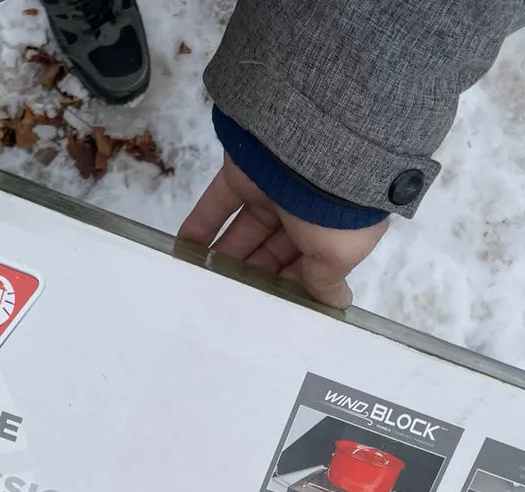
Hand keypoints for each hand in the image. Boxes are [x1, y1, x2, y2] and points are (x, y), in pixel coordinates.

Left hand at [178, 154, 388, 308]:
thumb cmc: (334, 214)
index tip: (269, 312)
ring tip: (203, 287)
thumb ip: (327, 281)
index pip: (307, 267)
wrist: (315, 147)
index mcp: (332, 230)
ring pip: (244, 232)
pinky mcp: (242, 175)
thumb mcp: (340, 254)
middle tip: (229, 304)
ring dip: (224, 258)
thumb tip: (337, 303)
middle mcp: (303, 212)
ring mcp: (271, 192)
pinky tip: (184, 251)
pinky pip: (218, 205)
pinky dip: (200, 226)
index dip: (289, 288)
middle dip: (253, 277)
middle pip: (272, 252)